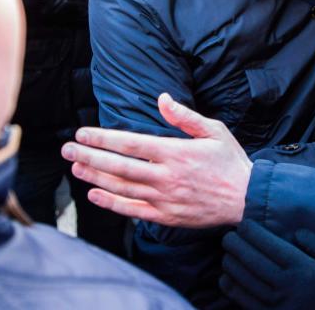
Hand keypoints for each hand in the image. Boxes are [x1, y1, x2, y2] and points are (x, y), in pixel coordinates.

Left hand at [61, 93, 252, 226]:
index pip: (129, 144)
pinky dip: (111, 204)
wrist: (248, 199)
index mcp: (175, 152)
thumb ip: (184, 116)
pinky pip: (132, 211)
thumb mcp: (213, 130)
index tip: (82, 133)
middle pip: (118, 166)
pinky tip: (94, 195)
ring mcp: (164, 198)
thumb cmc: (231, 162)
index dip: (102, 138)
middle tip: (66, 149)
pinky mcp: (166, 216)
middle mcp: (165, 176)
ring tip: (75, 167)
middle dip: (89, 156)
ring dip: (94, 178)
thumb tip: (161, 98)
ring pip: (121, 188)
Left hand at [220, 222, 314, 309]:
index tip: (244, 224)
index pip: (268, 245)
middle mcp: (285, 288)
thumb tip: (297, 232)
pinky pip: (243, 302)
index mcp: (303, 270)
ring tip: (227, 254)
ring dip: (230, 264)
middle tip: (228, 236)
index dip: (251, 232)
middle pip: (249, 261)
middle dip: (234, 245)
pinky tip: (228, 278)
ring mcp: (276, 307)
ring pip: (242, 281)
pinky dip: (231, 288)